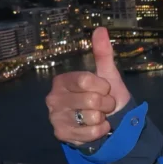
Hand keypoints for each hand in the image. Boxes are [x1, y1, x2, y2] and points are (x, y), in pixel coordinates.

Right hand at [46, 27, 132, 145]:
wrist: (109, 122)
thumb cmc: (106, 97)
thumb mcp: (107, 74)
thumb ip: (103, 53)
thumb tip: (100, 29)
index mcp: (62, 80)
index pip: (86, 80)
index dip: (103, 87)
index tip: (105, 89)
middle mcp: (53, 98)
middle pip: (91, 99)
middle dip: (106, 103)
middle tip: (104, 106)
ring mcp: (55, 117)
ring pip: (92, 116)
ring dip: (103, 118)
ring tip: (99, 116)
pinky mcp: (61, 134)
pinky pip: (90, 133)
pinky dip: (99, 131)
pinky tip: (96, 128)